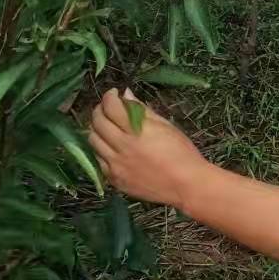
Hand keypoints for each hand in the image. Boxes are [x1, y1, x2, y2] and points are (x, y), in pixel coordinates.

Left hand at [88, 89, 207, 208]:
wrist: (186, 185)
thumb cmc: (181, 152)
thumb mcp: (165, 125)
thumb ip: (142, 110)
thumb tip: (126, 94)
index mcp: (136, 131)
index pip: (111, 107)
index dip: (109, 97)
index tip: (114, 94)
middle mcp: (121, 148)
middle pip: (97, 123)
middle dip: (100, 110)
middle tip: (108, 108)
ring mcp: (115, 166)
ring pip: (93, 141)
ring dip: (97, 129)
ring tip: (108, 126)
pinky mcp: (114, 180)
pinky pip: (98, 160)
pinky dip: (101, 149)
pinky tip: (111, 146)